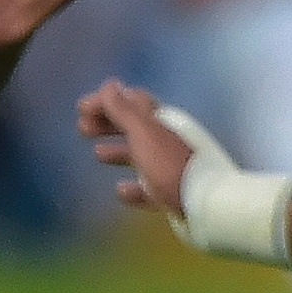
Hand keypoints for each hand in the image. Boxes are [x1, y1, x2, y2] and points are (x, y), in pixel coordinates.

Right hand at [80, 78, 291, 259]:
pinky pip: (148, 188)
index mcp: (166, 122)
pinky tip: (120, 190)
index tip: (81, 108)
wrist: (210, 208)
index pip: (133, 102)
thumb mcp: (145, 134)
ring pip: (141, 156)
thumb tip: (110, 84)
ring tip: (97, 154)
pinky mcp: (174, 195)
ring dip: (119, 152)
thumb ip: (126, 111)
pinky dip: (132, 188)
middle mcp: (170, 141)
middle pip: (136, 127)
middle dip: (109, 124)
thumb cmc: (174, 167)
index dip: (107, 102)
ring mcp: (173, 169)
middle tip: (82, 127)